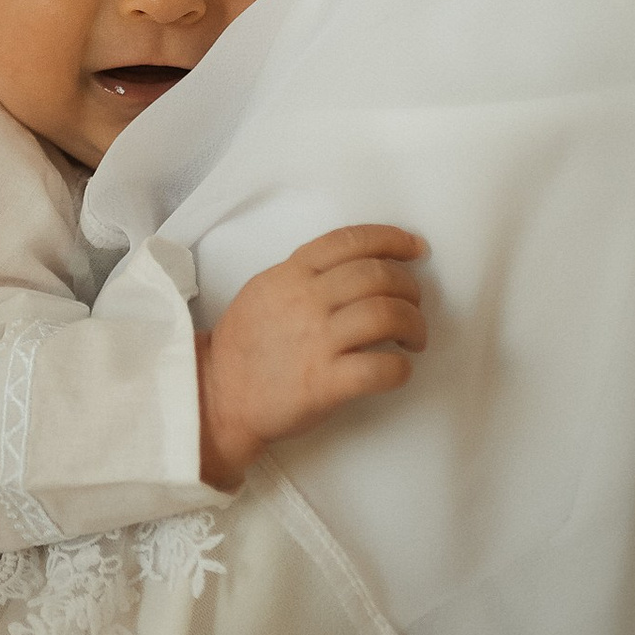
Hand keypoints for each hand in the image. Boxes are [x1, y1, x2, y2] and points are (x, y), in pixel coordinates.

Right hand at [195, 224, 427, 488]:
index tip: (416, 249)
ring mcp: (315, 341)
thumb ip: (306, 273)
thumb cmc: (245, 345)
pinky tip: (398, 369)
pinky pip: (382, 368)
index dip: (392, 239)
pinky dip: (401, 368)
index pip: (350, 240)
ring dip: (413, 325)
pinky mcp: (324, 383)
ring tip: (412, 339)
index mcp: (291, 274)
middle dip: (409, 288)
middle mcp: (305, 300)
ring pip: (387, 314)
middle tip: (412, 305)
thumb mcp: (265, 289)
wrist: (218, 395)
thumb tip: (360, 265)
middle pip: (378, 275)